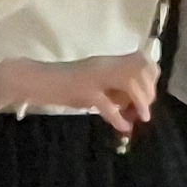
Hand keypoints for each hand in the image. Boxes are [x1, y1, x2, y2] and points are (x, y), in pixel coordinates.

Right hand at [0, 51, 158, 132]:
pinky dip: (118, 118)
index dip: (151, 77)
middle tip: (143, 110)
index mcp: (107, 62)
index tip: (149, 95)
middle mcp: (103, 65)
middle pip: (140, 68)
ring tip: (139, 117)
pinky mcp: (84, 91)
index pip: (142, 59)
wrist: (34, 80)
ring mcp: (93, 77)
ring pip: (129, 80)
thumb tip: (134, 104)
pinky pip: (108, 104)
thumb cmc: (62, 84)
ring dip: (139, 101)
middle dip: (149, 91)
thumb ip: (112, 88)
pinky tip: (123, 127)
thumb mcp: (92, 81)